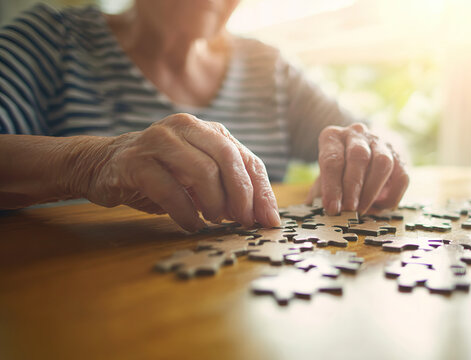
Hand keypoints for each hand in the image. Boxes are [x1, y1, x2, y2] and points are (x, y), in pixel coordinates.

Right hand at [76, 113, 279, 231]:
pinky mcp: (135, 162)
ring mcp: (159, 141)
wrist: (102, 164)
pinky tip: (190, 224)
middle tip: (242, 221)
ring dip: (214, 203)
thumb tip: (262, 215)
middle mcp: (186, 127)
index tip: (268, 220)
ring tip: (213, 220)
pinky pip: (170, 189)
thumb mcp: (199, 176)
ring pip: (203, 171)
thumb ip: (228, 187)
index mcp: (207, 130)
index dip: (261, 192)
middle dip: (242, 196)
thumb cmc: (160, 173)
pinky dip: (185, 213)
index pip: (247, 159)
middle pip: (229, 159)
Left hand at [307, 123, 408, 214]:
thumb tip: (318, 212)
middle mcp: (357, 135)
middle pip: (358, 157)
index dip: (332, 186)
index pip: (332, 159)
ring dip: (372, 190)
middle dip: (353, 187)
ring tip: (362, 210)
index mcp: (333, 137)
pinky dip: (392, 196)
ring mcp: (381, 143)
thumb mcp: (323, 178)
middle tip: (349, 209)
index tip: (332, 208)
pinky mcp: (399, 157)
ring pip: (382, 163)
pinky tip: (380, 207)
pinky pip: (401, 177)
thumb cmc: (338, 171)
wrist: (363, 153)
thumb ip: (321, 193)